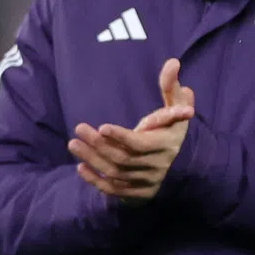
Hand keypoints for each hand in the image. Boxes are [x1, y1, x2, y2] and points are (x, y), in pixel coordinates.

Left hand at [69, 58, 195, 201]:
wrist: (181, 162)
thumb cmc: (173, 127)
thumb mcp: (177, 105)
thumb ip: (171, 86)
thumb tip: (172, 61)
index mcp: (167, 145)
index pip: (140, 144)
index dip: (120, 136)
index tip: (102, 126)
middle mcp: (157, 166)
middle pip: (122, 158)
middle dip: (98, 144)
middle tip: (79, 128)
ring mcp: (146, 182)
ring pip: (114, 173)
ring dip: (92, 159)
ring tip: (73, 143)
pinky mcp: (137, 193)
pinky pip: (113, 190)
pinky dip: (94, 180)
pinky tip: (80, 166)